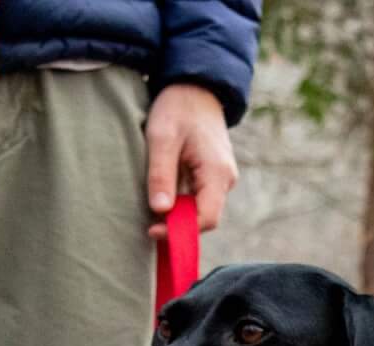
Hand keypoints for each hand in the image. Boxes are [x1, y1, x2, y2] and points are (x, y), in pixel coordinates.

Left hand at [146, 84, 236, 237]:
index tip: (152, 230)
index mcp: (217, 172)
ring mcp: (222, 177)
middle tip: (148, 225)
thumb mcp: (162, 138)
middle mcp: (225, 179)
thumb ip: (161, 174)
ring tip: (152, 211)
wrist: (196, 85)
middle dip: (178, 226)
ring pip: (201, 209)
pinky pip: (199, 198)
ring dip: (178, 215)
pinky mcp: (214, 174)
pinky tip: (162, 198)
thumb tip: (160, 211)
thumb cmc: (178, 107)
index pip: (206, 218)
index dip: (180, 231)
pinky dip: (181, 204)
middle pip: (204, 218)